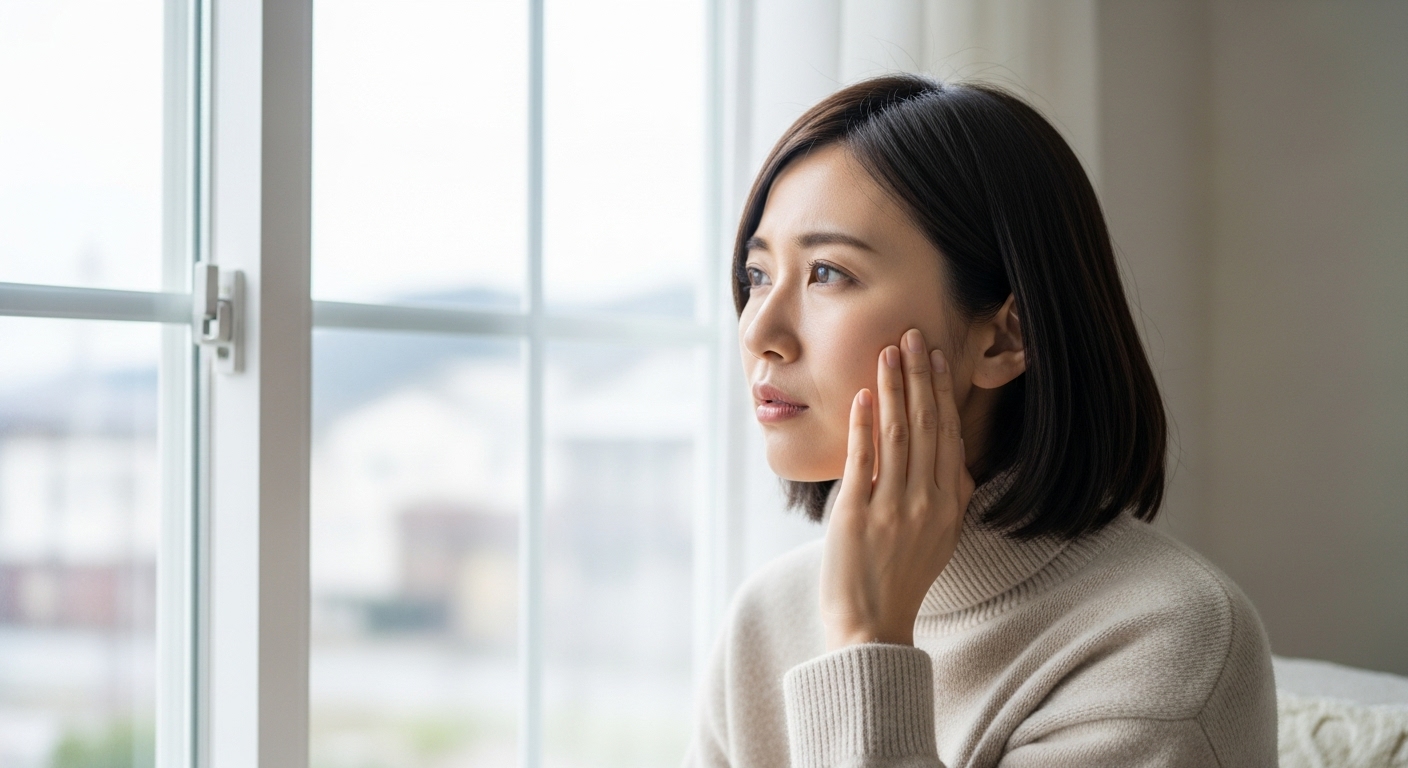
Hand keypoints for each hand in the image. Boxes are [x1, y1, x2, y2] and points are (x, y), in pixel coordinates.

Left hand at [820, 328, 975, 649]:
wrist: (871, 626)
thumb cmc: (901, 580)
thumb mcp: (941, 539)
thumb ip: (949, 500)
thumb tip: (957, 465)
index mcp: (950, 505)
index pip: (948, 435)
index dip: (942, 393)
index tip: (937, 357)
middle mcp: (927, 502)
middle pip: (926, 426)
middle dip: (919, 376)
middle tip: (913, 334)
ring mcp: (892, 507)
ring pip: (898, 434)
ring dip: (894, 388)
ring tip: (889, 351)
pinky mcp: (857, 515)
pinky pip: (863, 460)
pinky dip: (865, 425)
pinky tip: (865, 395)